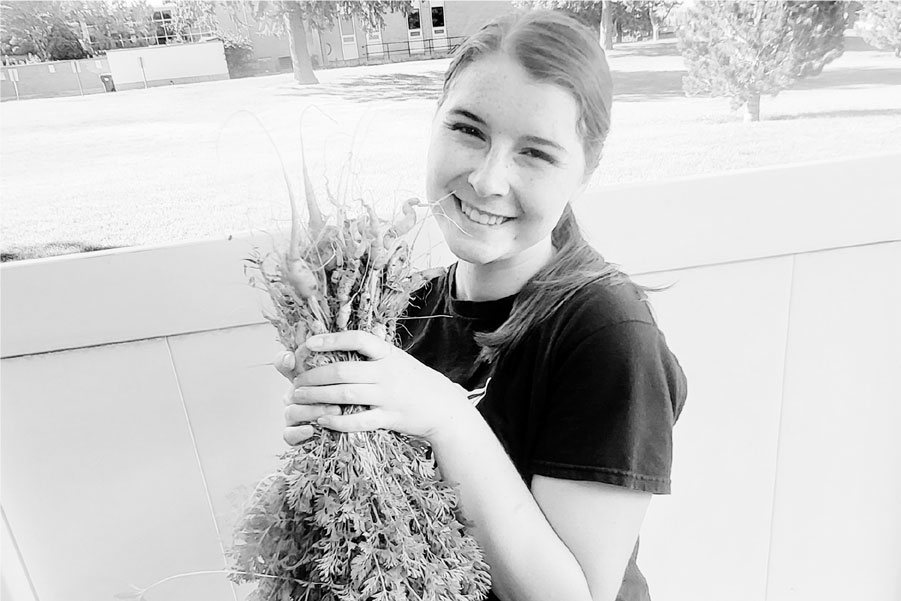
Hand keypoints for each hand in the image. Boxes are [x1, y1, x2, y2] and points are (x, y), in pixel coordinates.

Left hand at [281, 331, 474, 445]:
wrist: (443, 406)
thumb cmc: (414, 380)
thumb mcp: (398, 358)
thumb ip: (375, 349)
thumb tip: (349, 335)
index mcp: (388, 354)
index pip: (358, 339)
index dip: (332, 339)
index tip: (309, 343)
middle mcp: (387, 373)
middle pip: (344, 370)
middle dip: (314, 375)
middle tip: (296, 381)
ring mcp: (388, 397)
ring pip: (346, 395)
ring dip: (318, 396)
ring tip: (299, 397)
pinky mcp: (389, 419)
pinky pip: (359, 421)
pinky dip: (338, 421)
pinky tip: (322, 419)